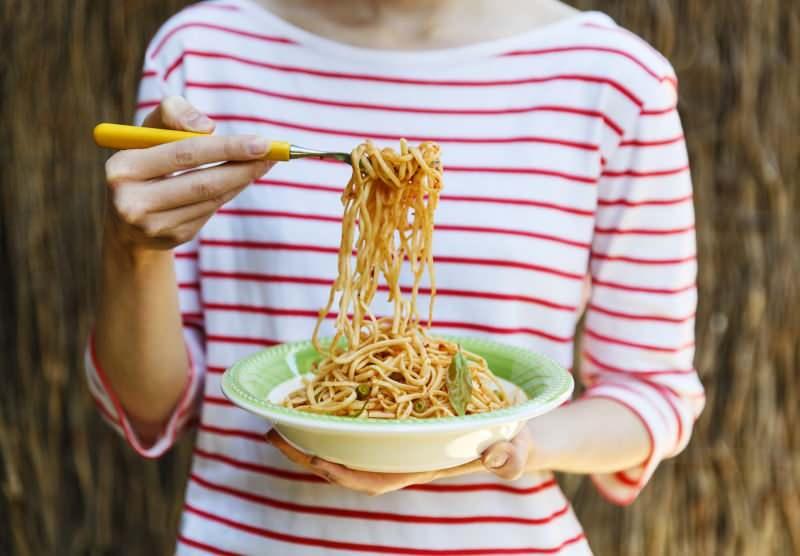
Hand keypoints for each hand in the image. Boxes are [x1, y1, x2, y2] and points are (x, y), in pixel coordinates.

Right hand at [104, 96, 273, 252]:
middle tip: (275, 154)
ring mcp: (153, 226)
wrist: (125, 213)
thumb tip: (208, 127)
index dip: (227, 148)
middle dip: (243, 167)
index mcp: (122, 169)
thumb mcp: (148, 129)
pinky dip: (228, 192)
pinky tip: (239, 179)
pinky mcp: (171, 238)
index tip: (262, 142)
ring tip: (264, 162)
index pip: (184, 154)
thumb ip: (173, 114)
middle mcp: (132, 202)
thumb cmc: (144, 157)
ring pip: (210, 199)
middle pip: (202, 184)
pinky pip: (209, 211)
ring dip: (242, 179)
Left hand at [266, 427, 533, 494]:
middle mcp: (401, 451)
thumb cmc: (513, 441)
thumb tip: (497, 456)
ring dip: (315, 427)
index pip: (373, 478)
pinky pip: (362, 413)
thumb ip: (510, 456)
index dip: (340, 471)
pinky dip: (339, 402)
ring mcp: (398, 433)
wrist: (514, 426)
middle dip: (310, 451)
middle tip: (273, 430)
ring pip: (349, 438)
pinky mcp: (400, 412)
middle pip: (347, 459)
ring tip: (281, 410)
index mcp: (419, 464)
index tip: (312, 459)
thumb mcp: (515, 447)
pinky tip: (320, 381)